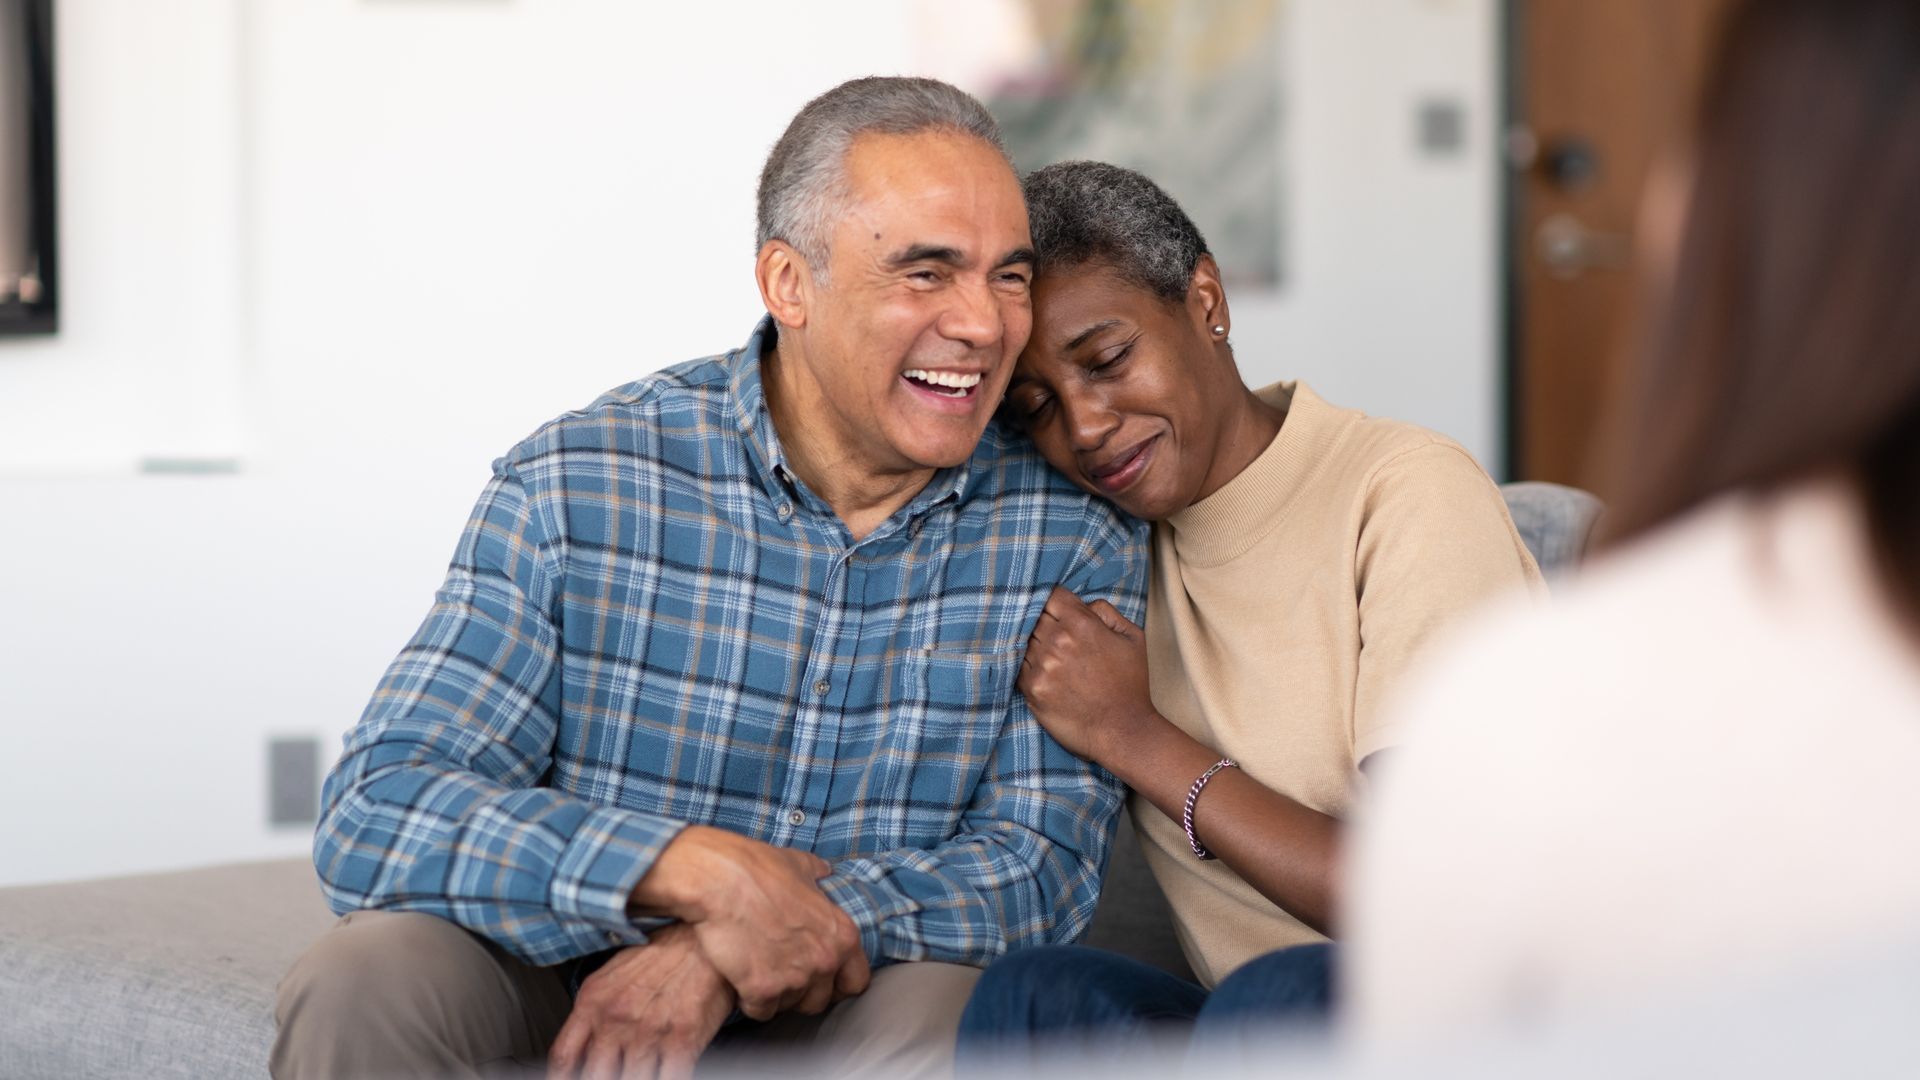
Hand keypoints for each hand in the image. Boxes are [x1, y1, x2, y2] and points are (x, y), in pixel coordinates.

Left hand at [546, 923, 733, 1079]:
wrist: (699, 938)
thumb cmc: (657, 956)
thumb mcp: (610, 977)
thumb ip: (590, 1015)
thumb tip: (580, 1051)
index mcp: (593, 1003)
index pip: (563, 1057)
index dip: (564, 1078)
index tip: (571, 1079)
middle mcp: (616, 1019)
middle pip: (595, 1077)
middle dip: (604, 1077)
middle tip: (614, 1071)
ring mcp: (648, 1032)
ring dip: (635, 1077)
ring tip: (643, 1068)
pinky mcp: (682, 1040)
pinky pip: (667, 1079)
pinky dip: (665, 1079)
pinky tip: (664, 1073)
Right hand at [630, 826, 869, 1020]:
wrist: (718, 881)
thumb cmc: (756, 869)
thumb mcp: (798, 864)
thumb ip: (817, 875)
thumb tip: (824, 872)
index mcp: (842, 934)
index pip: (856, 982)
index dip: (838, 982)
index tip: (821, 978)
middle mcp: (824, 960)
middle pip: (820, 1001)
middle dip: (801, 992)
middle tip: (781, 973)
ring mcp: (795, 978)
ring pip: (789, 1006)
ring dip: (775, 994)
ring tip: (758, 968)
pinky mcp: (762, 990)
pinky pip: (761, 1011)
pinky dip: (750, 1000)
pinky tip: (741, 977)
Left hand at [1018, 587, 1157, 763]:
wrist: (1122, 731)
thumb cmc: (1130, 685)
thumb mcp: (1132, 638)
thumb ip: (1106, 612)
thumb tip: (1083, 604)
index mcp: (1081, 623)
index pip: (1051, 595)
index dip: (1056, 603)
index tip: (1059, 612)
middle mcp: (1057, 640)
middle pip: (1035, 617)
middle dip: (1046, 625)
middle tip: (1059, 640)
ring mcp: (1042, 665)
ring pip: (1025, 641)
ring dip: (1037, 647)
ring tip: (1056, 661)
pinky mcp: (1032, 688)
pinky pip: (1019, 666)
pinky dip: (1029, 667)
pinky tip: (1047, 675)